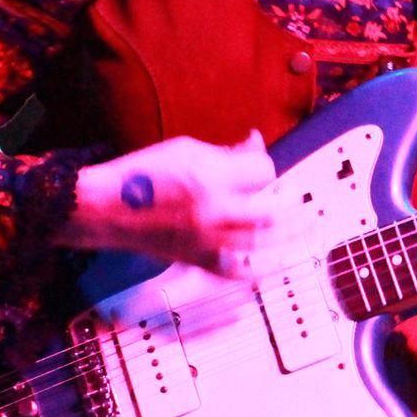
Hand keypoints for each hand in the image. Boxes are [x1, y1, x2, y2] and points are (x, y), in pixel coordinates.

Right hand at [69, 131, 302, 277]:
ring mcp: (207, 240)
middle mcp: (213, 212)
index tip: (260, 160)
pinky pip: (237, 271)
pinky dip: (260, 270)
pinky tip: (280, 265)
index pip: (261, 171)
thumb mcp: (186, 149)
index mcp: (210, 178)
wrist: (106, 208)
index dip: (266, 163)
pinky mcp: (198, 259)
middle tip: (303, 197)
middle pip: (271, 211)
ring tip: (309, 225)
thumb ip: (225, 152)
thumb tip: (255, 145)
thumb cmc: (142, 173)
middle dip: (292, 202)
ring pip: (262, 242)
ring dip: (291, 234)